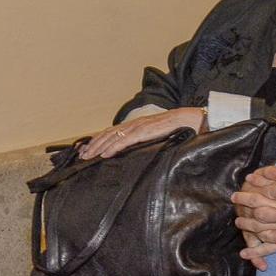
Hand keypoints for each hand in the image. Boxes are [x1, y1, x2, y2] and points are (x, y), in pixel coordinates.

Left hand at [77, 107, 205, 159]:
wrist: (192, 119)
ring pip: (113, 137)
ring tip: (89, 156)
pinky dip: (113, 147)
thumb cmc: (180, 127)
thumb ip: (148, 139)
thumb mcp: (159, 134)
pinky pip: (125, 140)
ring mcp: (139, 127)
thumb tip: (140, 150)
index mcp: (138, 124)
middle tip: (83, 155)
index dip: (99, 140)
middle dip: (94, 145)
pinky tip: (105, 153)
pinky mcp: (145, 131)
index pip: (113, 131)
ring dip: (99, 147)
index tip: (89, 149)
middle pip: (108, 134)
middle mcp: (135, 124)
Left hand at [233, 161, 275, 265]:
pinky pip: (269, 248)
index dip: (253, 186)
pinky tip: (244, 253)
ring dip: (246, 225)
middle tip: (234, 200)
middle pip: (257, 208)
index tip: (245, 183)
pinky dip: (256, 251)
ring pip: (259, 228)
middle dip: (244, 203)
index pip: (264, 190)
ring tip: (238, 222)